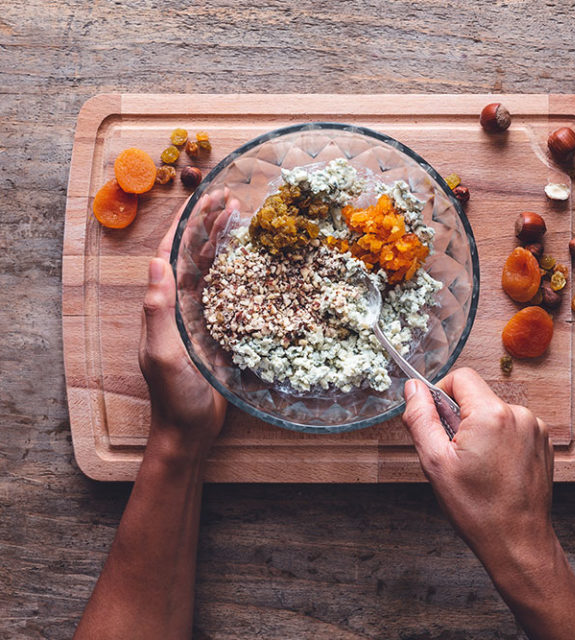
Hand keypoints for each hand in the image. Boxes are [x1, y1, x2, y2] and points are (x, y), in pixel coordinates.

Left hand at [138, 195, 227, 459]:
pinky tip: (252, 256)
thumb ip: (158, 310)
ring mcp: (200, 313)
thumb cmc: (173, 395)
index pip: (170, 253)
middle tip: (230, 197)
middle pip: (193, 253)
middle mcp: (180, 302)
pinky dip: (238, 269)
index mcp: (163, 303)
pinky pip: (228, 290)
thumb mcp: (162, 353)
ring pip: (211, 267)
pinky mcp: (219, 326)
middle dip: (208, 223)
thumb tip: (156, 262)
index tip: (204, 198)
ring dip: (222, 240)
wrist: (190, 428)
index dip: (185, 223)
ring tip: (241, 215)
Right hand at [402, 367, 554, 569]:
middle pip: (476, 396)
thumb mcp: (435, 461)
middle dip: (460, 417)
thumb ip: (420, 417)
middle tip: (455, 453)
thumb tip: (413, 388)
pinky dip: (498, 439)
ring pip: (493, 411)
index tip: (438, 422)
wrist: (518, 542)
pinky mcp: (542, 441)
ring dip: (479, 429)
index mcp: (491, 414)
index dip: (441, 395)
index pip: (460, 377)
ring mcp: (534, 428)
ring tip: (476, 465)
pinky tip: (493, 467)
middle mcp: (518, 414)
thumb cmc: (477, 508)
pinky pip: (510, 425)